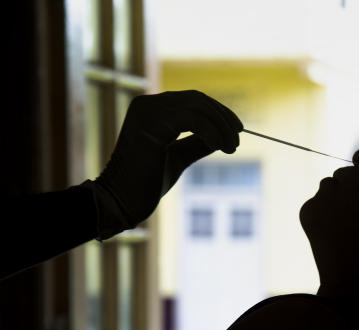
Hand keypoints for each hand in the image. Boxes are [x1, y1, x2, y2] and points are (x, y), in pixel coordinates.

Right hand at [90, 90, 242, 238]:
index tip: (237, 130)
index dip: (218, 112)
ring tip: (232, 147)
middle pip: (196, 99)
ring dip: (220, 126)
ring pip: (196, 107)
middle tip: (237, 141)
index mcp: (151, 109)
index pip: (192, 100)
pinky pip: (190, 119)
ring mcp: (146, 111)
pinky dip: (210, 131)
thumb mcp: (178, 157)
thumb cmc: (146, 184)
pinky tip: (219, 146)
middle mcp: (147, 104)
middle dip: (223, 118)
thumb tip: (222, 137)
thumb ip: (197, 144)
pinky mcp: (149, 124)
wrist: (121, 202)